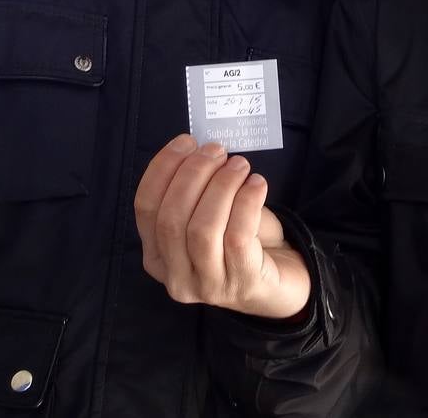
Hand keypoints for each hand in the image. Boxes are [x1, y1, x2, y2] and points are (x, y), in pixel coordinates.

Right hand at [134, 134, 311, 319]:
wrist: (283, 282)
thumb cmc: (244, 242)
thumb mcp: (211, 215)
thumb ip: (197, 190)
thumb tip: (199, 148)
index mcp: (157, 256)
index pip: (145, 208)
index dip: (162, 170)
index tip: (187, 141)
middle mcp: (175, 276)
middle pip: (171, 219)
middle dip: (193, 175)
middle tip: (218, 150)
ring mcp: (208, 285)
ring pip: (201, 230)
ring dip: (221, 187)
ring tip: (240, 165)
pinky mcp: (242, 284)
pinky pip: (237, 238)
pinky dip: (246, 203)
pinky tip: (257, 184)